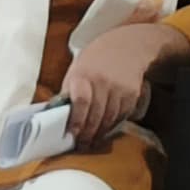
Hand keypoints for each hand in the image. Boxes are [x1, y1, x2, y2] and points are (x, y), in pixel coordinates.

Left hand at [59, 22, 179, 149]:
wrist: (127, 46)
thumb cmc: (95, 60)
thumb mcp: (76, 70)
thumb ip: (69, 92)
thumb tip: (57, 116)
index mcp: (83, 75)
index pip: (81, 101)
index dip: (77, 120)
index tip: (72, 133)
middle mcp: (103, 81)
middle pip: (95, 115)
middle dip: (87, 133)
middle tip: (81, 143)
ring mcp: (120, 88)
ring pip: (109, 119)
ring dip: (100, 133)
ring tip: (92, 140)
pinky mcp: (132, 94)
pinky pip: (121, 116)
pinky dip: (113, 124)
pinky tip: (106, 128)